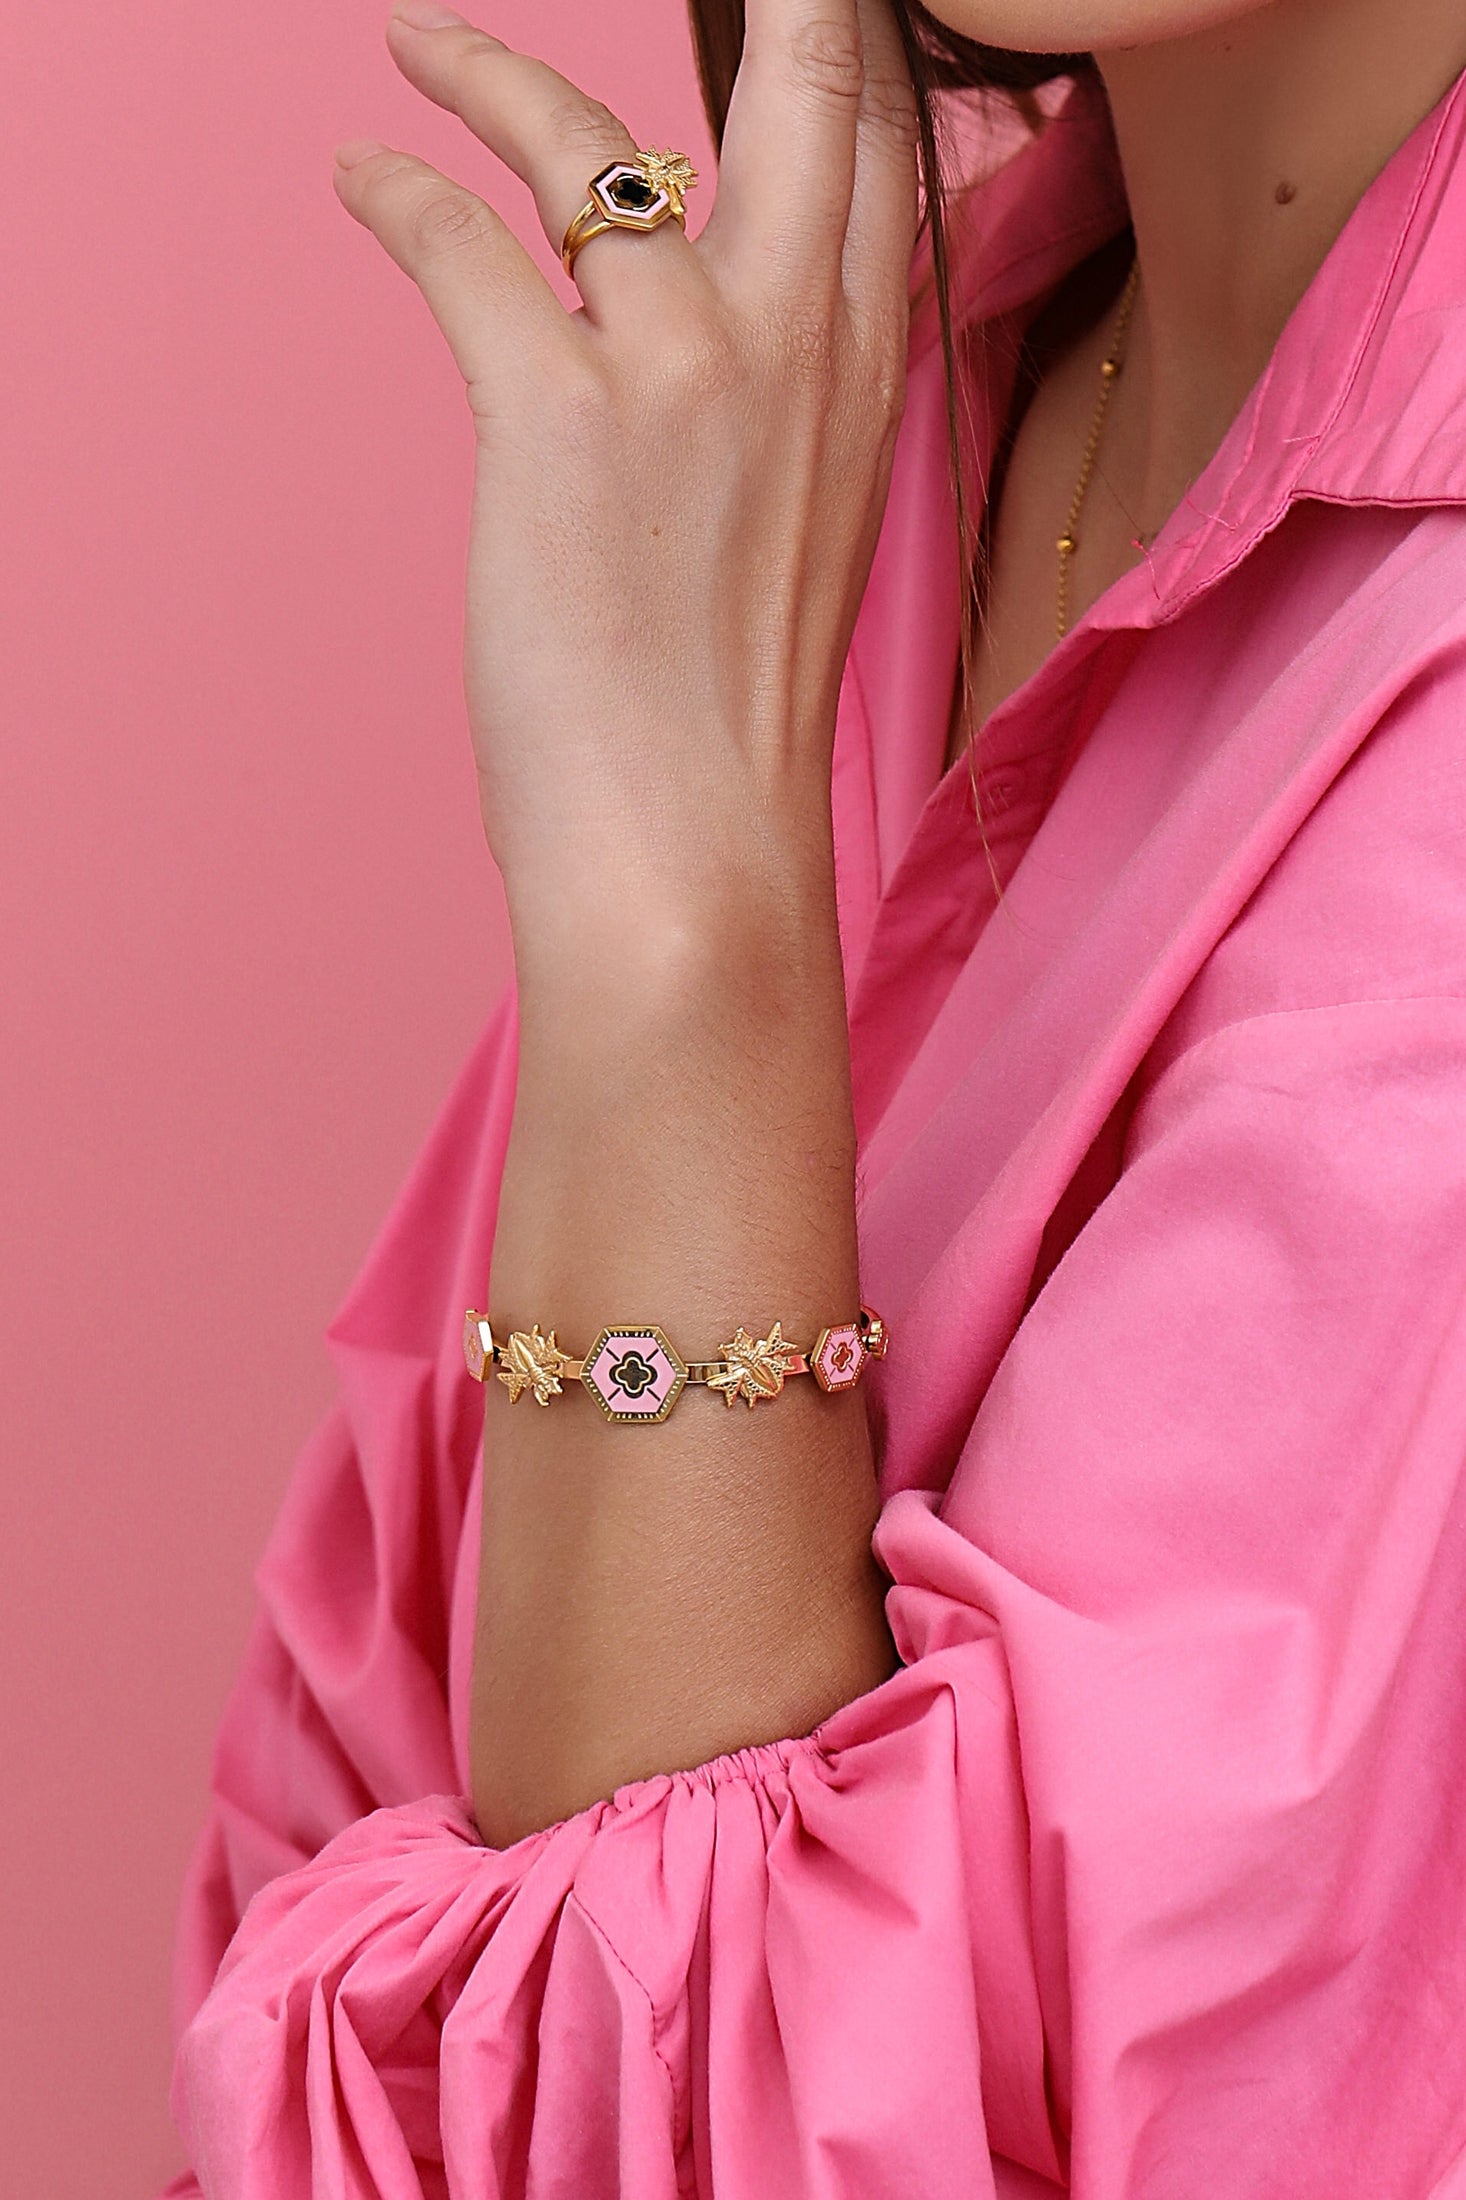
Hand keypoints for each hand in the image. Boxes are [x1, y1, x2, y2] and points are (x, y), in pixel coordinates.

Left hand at [332, 0, 919, 957]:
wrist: (695, 854)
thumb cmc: (730, 718)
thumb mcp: (800, 534)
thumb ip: (787, 408)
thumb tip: (714, 343)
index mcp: (863, 378)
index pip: (880, 146)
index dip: (835, 49)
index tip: (781, 9)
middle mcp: (795, 345)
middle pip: (802, 77)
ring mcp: (684, 374)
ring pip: (589, 144)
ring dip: (486, 73)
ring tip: (416, 48)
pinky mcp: (561, 422)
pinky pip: (460, 245)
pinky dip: (395, 195)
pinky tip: (357, 179)